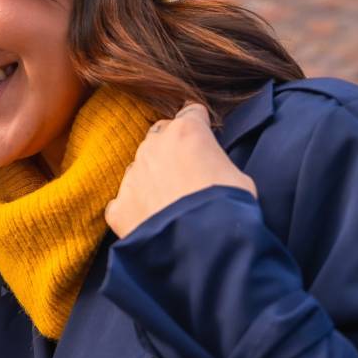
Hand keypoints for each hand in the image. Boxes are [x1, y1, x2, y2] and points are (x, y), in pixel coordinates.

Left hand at [105, 102, 255, 238]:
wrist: (201, 243)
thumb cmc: (229, 206)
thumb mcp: (239, 176)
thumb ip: (218, 164)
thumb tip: (214, 171)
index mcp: (187, 131)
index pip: (190, 113)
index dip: (198, 124)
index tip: (202, 135)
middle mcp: (154, 146)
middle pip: (160, 136)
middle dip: (170, 148)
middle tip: (185, 171)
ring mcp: (132, 175)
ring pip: (138, 168)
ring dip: (151, 178)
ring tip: (169, 202)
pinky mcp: (119, 206)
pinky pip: (123, 202)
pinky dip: (134, 209)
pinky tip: (150, 223)